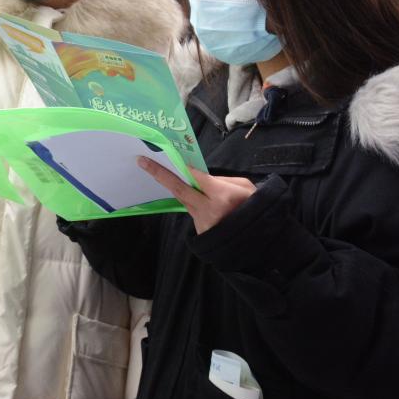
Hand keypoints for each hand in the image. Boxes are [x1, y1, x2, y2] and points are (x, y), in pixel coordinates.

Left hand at [139, 159, 256, 233]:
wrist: (256, 239)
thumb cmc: (254, 209)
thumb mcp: (245, 188)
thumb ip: (223, 180)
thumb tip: (202, 176)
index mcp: (222, 197)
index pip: (197, 177)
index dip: (187, 168)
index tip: (175, 159)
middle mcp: (207, 210)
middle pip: (179, 189)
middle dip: (160, 174)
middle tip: (142, 162)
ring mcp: (202, 222)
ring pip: (185, 200)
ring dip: (180, 189)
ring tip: (172, 177)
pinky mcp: (199, 231)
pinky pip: (193, 210)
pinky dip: (195, 203)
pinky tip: (205, 202)